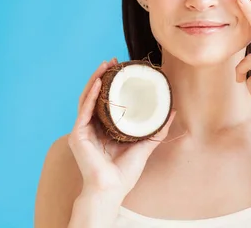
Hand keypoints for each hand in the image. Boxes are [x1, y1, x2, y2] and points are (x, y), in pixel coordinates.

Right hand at [68, 58, 175, 200]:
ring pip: (87, 99)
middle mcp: (92, 127)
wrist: (112, 189)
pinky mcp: (77, 136)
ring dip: (95, 80)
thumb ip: (157, 129)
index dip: (112, 84)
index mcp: (104, 129)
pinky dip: (90, 96)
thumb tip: (172, 111)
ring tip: (104, 65)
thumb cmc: (125, 173)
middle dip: (102, 77)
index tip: (121, 69)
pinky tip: (97, 83)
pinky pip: (83, 111)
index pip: (106, 101)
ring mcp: (83, 131)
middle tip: (112, 61)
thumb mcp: (145, 145)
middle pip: (95, 96)